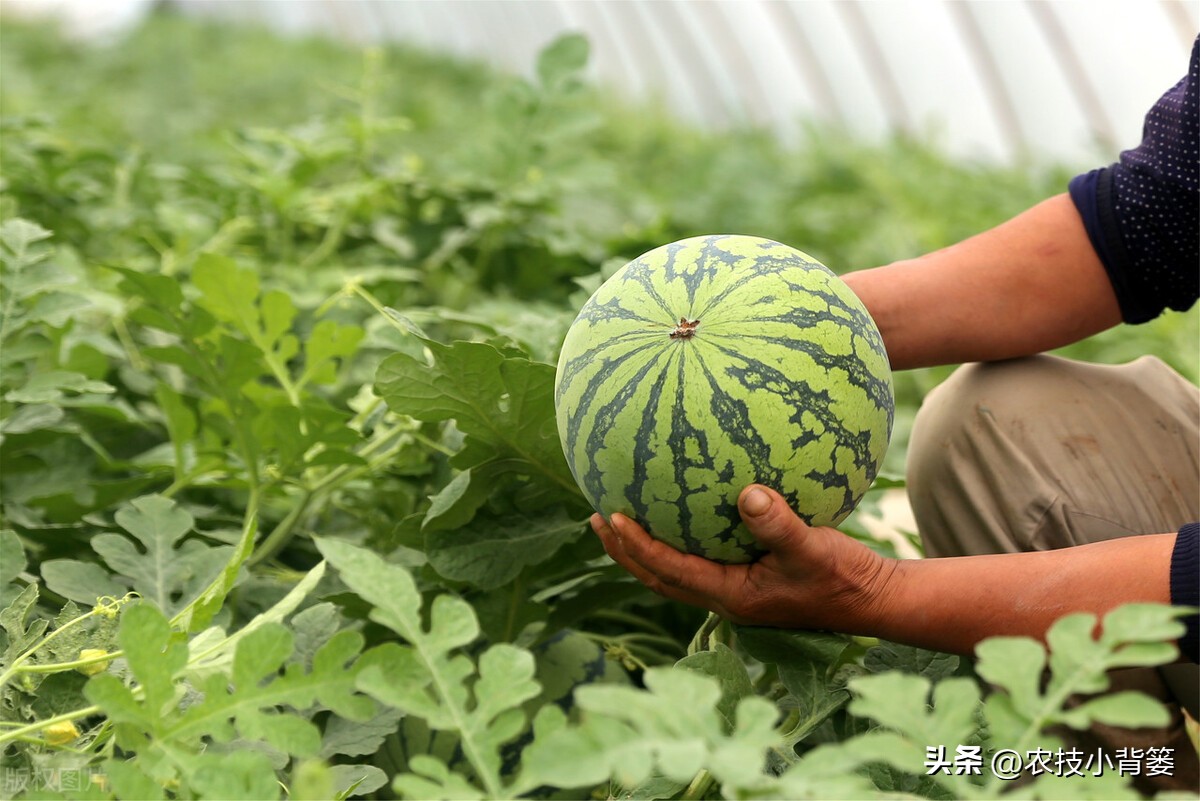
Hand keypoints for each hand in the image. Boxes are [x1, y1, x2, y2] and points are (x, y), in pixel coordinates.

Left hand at [590, 484, 897, 631]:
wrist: (873, 600)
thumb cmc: (844, 577)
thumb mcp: (812, 548)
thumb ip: (778, 524)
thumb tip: (746, 493)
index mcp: (731, 596)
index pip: (668, 571)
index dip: (636, 546)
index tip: (610, 517)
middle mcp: (726, 598)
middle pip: (658, 578)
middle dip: (624, 551)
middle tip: (596, 518)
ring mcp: (736, 592)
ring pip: (674, 574)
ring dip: (643, 551)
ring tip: (619, 520)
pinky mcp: (749, 581)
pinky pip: (699, 561)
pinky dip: (677, 544)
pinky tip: (679, 513)